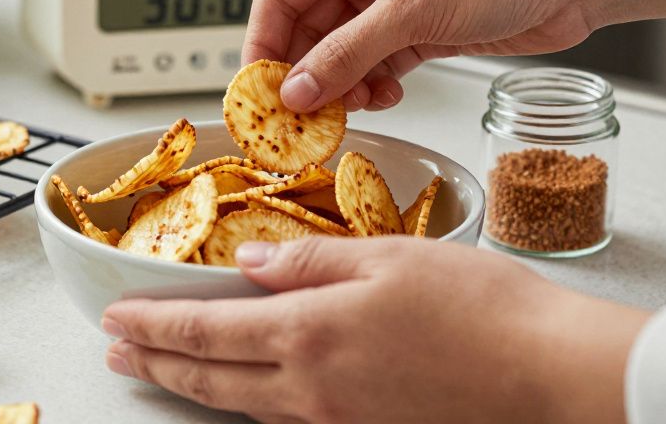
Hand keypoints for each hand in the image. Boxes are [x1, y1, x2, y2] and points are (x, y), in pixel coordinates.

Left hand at [102, 237, 648, 423]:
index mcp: (308, 334)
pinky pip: (282, 416)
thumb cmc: (481, 309)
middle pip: (209, 376)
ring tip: (158, 367)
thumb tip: (251, 262)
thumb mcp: (389, 257)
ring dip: (190, 382)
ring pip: (239, 402)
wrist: (549, 376)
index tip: (116, 317)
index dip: (153, 324)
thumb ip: (310, 260)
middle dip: (155, 359)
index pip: (205, 329)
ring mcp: (336, 417)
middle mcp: (310, 387)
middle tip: (116, 349)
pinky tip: (240, 389)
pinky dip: (241, 400)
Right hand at [244, 0, 601, 111]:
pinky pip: (374, 63)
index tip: (258, 88)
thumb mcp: (411, 12)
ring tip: (348, 108)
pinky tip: (384, 97)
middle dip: (304, 72)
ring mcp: (391, 0)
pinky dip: (372, 85)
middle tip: (298, 115)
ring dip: (340, 84)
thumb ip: (346, 55)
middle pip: (307, 28)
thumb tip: (295, 91)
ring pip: (340, 51)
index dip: (264, 43)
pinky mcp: (418, 28)